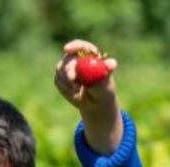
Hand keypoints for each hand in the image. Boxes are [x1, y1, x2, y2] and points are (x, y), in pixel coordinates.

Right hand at [55, 39, 122, 154]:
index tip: (69, 49)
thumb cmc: (106, 101)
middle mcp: (82, 64)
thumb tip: (111, 63)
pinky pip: (58, 82)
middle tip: (73, 79)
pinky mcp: (62, 81)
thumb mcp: (106, 91)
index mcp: (95, 63)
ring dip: (68, 83)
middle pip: (69, 57)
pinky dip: (65, 90)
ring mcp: (71, 72)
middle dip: (69, 68)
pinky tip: (74, 97)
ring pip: (61, 70)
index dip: (78, 47)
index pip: (84, 48)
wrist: (98, 115)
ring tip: (79, 96)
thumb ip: (104, 76)